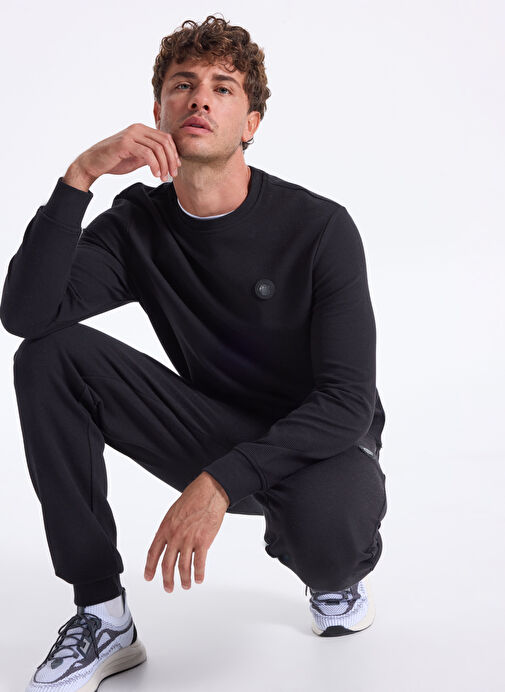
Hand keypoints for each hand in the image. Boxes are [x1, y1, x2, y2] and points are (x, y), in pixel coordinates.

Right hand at [63, 123, 181, 190]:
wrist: (93, 164)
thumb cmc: (114, 161)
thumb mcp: (138, 158)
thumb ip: (151, 155)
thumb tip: (167, 160)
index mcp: (141, 130)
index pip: (165, 138)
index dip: (174, 153)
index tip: (176, 167)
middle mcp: (137, 128)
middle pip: (164, 142)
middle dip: (171, 160)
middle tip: (172, 175)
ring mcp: (131, 134)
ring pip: (157, 148)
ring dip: (164, 165)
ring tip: (163, 177)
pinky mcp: (125, 143)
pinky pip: (147, 153)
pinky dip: (154, 165)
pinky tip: (155, 174)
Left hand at [144, 472, 229, 591]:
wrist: (209, 491)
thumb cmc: (194, 497)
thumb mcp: (174, 512)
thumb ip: (170, 528)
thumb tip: (170, 541)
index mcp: (165, 528)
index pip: (153, 552)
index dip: (150, 567)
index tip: (149, 576)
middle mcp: (174, 536)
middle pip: (167, 564)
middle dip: (167, 579)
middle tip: (168, 587)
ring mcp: (188, 540)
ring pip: (183, 567)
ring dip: (184, 579)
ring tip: (186, 585)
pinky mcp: (203, 541)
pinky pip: (199, 563)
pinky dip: (198, 574)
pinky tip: (199, 579)